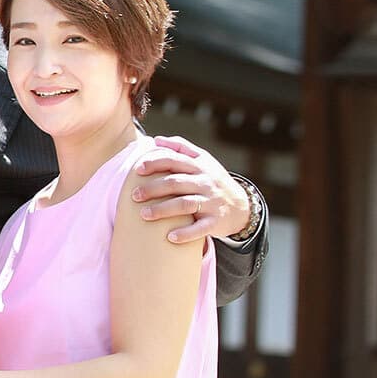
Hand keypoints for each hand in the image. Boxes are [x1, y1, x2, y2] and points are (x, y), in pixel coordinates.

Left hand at [134, 136, 249, 242]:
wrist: (242, 207)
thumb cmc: (213, 181)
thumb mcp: (203, 160)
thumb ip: (181, 147)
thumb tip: (156, 139)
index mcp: (200, 166)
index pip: (174, 160)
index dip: (155, 163)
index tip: (138, 170)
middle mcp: (206, 182)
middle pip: (175, 183)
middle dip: (153, 189)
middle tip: (134, 196)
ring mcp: (212, 202)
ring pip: (184, 204)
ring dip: (163, 210)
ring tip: (143, 215)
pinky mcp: (216, 221)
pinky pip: (200, 228)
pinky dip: (186, 233)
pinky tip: (170, 238)